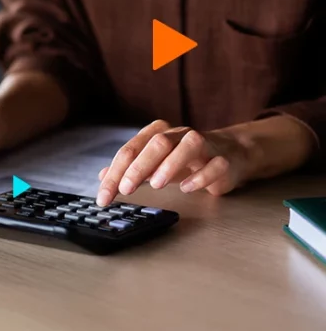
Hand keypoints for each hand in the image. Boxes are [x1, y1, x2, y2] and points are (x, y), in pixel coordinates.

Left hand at [96, 120, 255, 205]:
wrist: (228, 154)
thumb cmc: (185, 160)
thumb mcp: (153, 164)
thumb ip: (129, 168)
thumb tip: (102, 176)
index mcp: (157, 133)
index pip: (131, 149)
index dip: (115, 172)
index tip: (104, 196)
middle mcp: (179, 134)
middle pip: (157, 143)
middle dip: (138, 166)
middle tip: (126, 189)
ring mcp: (205, 144)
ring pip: (189, 144)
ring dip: (170, 164)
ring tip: (156, 185)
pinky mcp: (223, 160)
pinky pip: (215, 164)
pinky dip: (200, 176)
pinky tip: (187, 188)